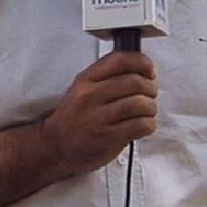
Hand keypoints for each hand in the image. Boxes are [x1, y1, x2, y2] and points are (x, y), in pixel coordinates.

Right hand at [40, 51, 157, 176]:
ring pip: (141, 104)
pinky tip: (141, 126)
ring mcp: (98, 117)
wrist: (55, 147)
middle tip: (150, 94)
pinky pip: (141, 125)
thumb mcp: (82, 89)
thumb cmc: (74, 117)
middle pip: (135, 82)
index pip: (119, 60)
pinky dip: (148, 125)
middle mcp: (91, 95)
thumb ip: (106, 77)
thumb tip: (140, 68)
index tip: (148, 70)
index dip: (142, 62)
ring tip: (146, 112)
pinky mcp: (108, 137)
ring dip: (150, 108)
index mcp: (86, 79)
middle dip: (150, 88)